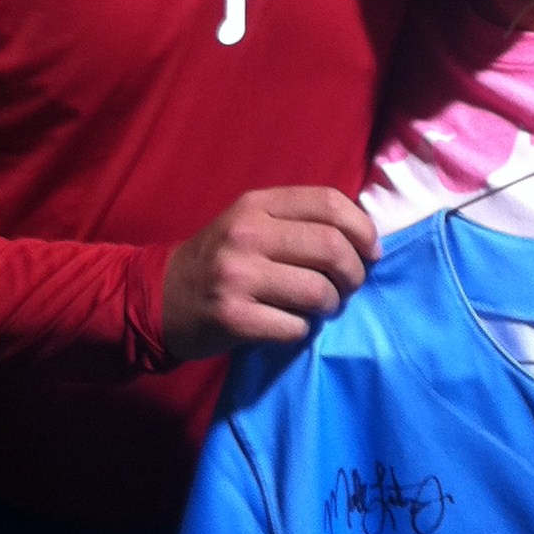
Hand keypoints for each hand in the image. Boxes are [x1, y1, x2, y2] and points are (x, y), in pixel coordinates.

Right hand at [161, 187, 377, 359]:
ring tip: (322, 308)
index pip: (329, 203)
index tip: (371, 252)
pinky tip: (290, 325)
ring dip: (332, 306)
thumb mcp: (252, 223)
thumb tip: (365, 239)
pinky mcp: (234, 318)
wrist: (161, 297)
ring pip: (319, 291)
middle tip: (349, 287)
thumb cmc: (222, 259)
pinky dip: (303, 330)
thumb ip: (299, 221)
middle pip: (331, 248)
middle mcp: (247, 235)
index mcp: (257, 205)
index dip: (363, 229)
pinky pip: (295, 327)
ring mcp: (238, 277)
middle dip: (354, 273)